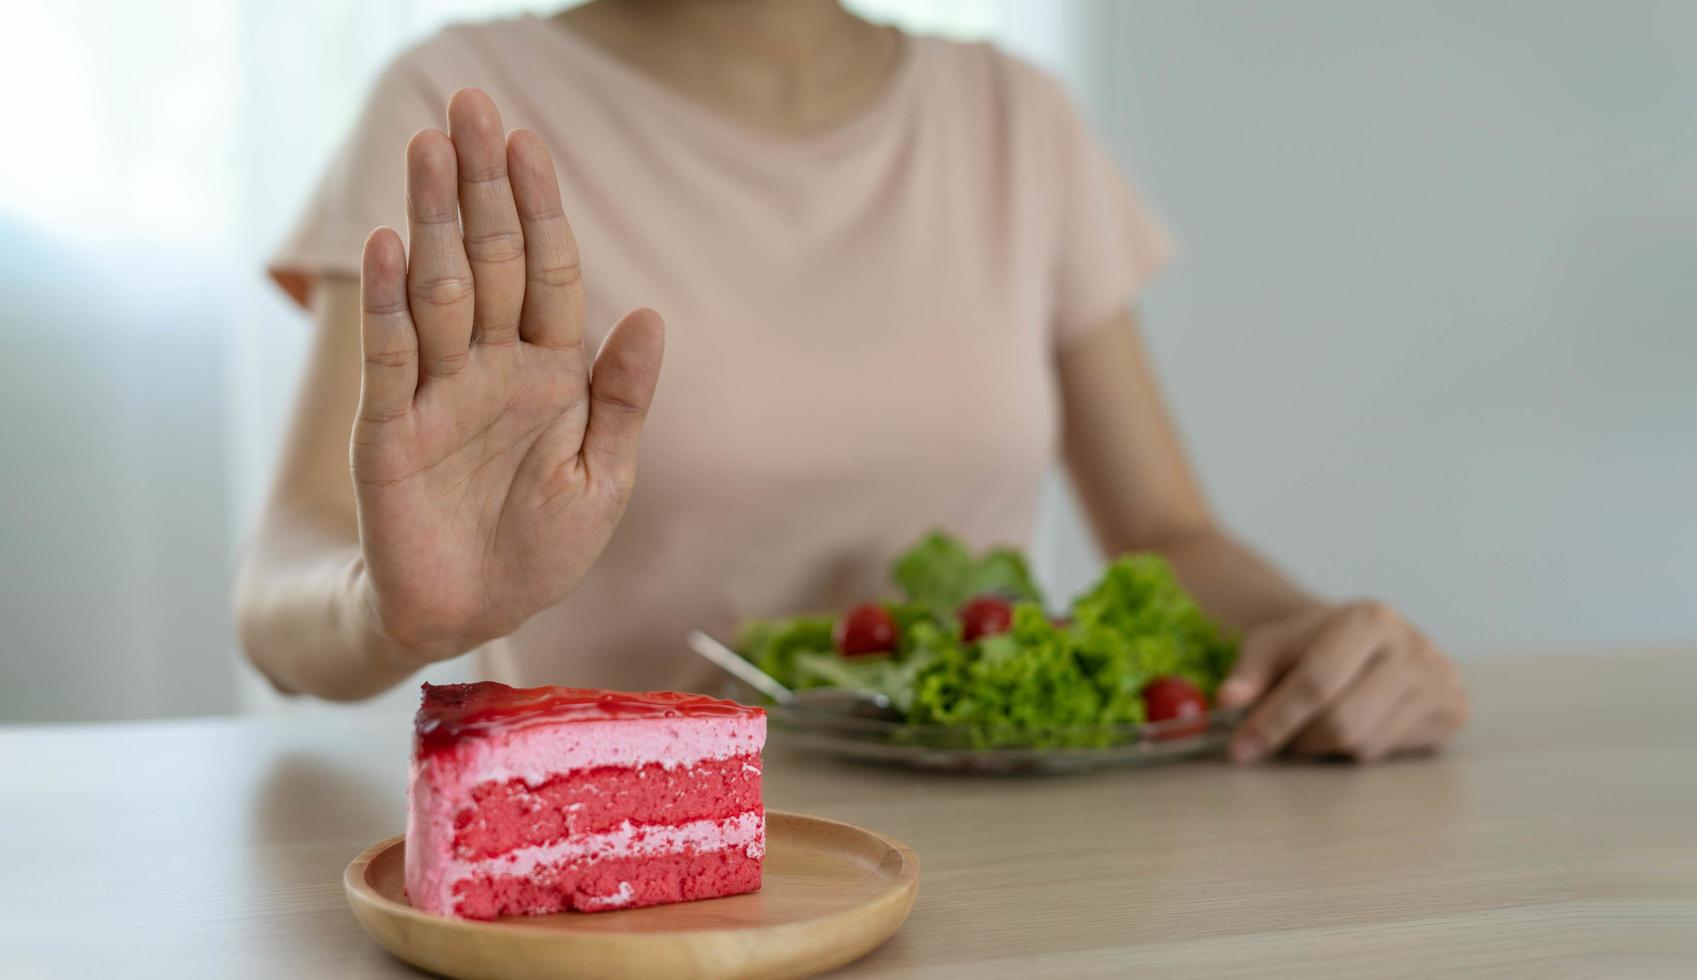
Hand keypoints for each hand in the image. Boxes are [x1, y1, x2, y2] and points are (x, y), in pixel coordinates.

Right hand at [351, 89, 663, 662]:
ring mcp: (437, 392)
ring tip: (428, 148)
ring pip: (437, 289)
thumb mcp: (602, 476)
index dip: (539, 209)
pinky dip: (390, 303)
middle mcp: (490, 367)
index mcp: (549, 373)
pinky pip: (392, 357)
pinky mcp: (389, 430)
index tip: (528, 141)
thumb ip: (622, 399)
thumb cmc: (542, 547)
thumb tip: (650, 315)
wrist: (473, 616)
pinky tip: (391, 243)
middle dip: (480, 184)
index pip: (545, 272)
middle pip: (487, 259)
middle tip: (468, 105)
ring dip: (435, 218)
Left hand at [1217, 600, 1466, 762]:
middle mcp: (1412, 645)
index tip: (1240, 748)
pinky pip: (1389, 751)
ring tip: (1306, 729)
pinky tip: (1346, 725)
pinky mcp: (1454, 707)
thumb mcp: (1274, 643)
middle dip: (1297, 740)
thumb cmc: (1314, 642)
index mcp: (1367, 618)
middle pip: (1343, 720)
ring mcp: (1440, 677)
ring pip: (1365, 743)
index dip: (1274, 719)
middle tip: (1272, 743)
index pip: (1316, 681)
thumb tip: (1227, 701)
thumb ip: (1250, 670)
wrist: (1367, 638)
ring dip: (1322, 748)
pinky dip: (1354, 749)